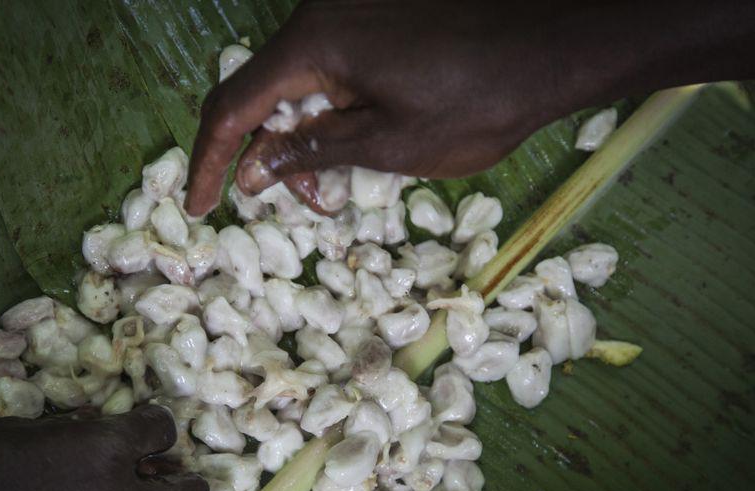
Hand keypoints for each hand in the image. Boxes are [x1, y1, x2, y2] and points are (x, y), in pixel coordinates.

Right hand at [185, 0, 571, 214]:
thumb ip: (309, 153)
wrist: (554, 47)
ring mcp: (349, 9)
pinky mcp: (374, 16)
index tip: (199, 205)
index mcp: (314, 41)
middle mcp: (321, 14)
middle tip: (306, 206)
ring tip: (337, 187)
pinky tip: (354, 143)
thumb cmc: (478, 103)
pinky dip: (329, 111)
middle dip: (267, 154)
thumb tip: (251, 168)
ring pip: (296, 82)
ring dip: (302, 137)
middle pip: (261, 91)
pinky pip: (328, 67)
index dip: (211, 160)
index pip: (233, 105)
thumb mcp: (386, 145)